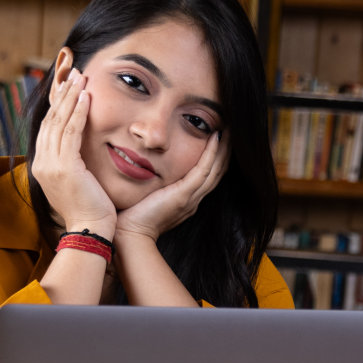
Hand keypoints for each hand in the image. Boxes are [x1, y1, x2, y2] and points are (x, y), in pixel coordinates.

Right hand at [32, 69, 115, 240]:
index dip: (58, 105)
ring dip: (70, 97)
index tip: (69, 86)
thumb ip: (73, 164)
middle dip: (63, 94)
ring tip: (81, 78)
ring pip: (59, 122)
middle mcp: (42, 163)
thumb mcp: (76, 183)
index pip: (48, 128)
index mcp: (42, 167)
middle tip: (74, 73)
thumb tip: (80, 150)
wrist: (90, 230)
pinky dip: (78, 112)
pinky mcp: (65, 166)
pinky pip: (71, 132)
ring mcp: (51, 165)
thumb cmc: (90, 210)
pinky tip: (86, 97)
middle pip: (51, 120)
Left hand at [113, 131, 228, 243]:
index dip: (216, 157)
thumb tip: (145, 167)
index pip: (208, 176)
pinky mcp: (184, 195)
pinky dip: (211, 152)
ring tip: (229, 128)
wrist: (131, 235)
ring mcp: (191, 198)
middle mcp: (194, 199)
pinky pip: (204, 170)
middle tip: (231, 129)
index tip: (218, 137)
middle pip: (218, 172)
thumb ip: (153, 185)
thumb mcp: (148, 196)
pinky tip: (215, 137)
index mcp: (187, 200)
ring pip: (216, 169)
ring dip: (224, 148)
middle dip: (225, 150)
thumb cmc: (133, 216)